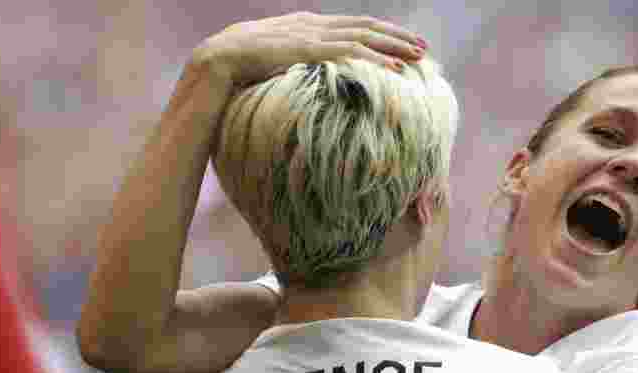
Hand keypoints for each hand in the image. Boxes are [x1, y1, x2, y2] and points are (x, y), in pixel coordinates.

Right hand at [188, 12, 426, 89]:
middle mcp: (310, 24)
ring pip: (361, 36)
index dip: (380, 34)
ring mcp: (308, 34)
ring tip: (417, 56)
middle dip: (395, 36)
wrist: (215, 64)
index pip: (352, 26)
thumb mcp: (275, 66)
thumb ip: (296, 67)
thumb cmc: (240, 72)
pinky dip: (374, 59)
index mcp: (305, 26)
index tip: (404, 44)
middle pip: (363, 26)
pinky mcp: (305, 49)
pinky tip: (393, 69)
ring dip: (392, 46)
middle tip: (422, 47)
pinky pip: (347, 53)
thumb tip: (313, 83)